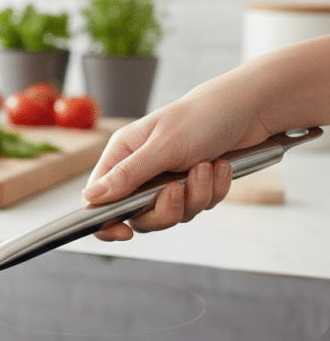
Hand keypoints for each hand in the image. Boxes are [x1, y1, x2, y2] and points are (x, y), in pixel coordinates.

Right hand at [81, 94, 265, 240]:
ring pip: (172, 214)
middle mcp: (141, 170)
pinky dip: (213, 190)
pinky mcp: (193, 185)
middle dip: (165, 209)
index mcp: (123, 155)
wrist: (249, 108)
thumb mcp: (162, 147)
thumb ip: (127, 175)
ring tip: (206, 167)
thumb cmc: (202, 116)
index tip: (124, 232)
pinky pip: (198, 206)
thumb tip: (90, 197)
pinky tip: (220, 167)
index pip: (98, 199)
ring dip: (195, 195)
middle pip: (138, 215)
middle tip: (178, 190)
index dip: (106, 221)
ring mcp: (167, 179)